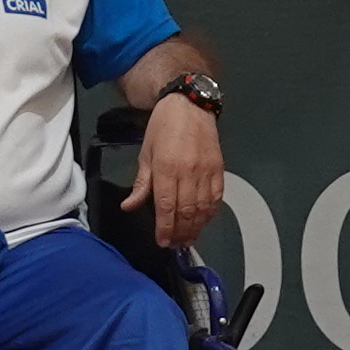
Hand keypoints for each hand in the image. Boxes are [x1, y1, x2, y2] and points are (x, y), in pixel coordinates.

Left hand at [136, 91, 227, 259]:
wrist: (190, 105)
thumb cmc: (163, 127)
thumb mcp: (146, 154)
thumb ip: (141, 184)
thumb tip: (129, 206)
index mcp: (166, 168)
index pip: (167, 206)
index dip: (165, 228)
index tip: (163, 242)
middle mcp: (188, 172)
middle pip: (186, 212)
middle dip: (180, 233)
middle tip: (175, 245)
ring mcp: (206, 172)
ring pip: (203, 209)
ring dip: (196, 228)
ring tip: (188, 239)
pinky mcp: (219, 169)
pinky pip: (217, 198)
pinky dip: (211, 214)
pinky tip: (204, 222)